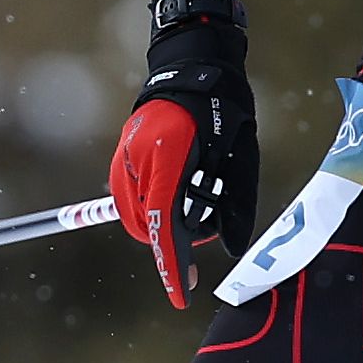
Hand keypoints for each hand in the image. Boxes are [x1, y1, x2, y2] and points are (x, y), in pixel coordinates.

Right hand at [109, 0, 258, 305]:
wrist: (192, 67)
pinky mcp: (122, 156)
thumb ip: (234, 201)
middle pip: (145, 227)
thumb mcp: (240, 153)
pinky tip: (182, 190)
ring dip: (162, 224)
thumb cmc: (224, 106)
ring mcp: (124, 157)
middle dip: (172, 241)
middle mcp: (137, 158)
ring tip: (197, 200)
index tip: (181, 295)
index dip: (173, 263)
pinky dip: (153, 207)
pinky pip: (131, 199)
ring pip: (134, 217)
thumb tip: (230, 248)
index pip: (164, 223)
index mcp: (169, 155)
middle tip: (206, 228)